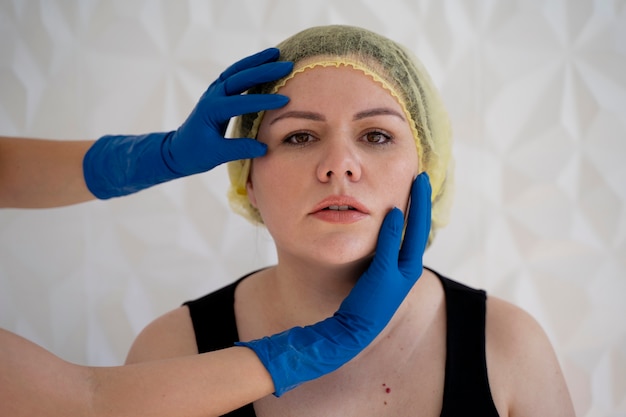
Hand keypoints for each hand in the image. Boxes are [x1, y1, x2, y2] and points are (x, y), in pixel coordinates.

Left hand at [83, 47, 291, 198]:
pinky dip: (249, 66)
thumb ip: (240, 149)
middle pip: (240, 77)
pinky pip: (234, 75)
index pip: (241, 102)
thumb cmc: (196, 154)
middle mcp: (213, 96)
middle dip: (264, 70)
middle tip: (286, 65)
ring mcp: (214, 92)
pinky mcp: (218, 93)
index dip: (263, 101)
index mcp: (211, 110)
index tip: (284, 100)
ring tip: (276, 53)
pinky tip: (263, 62)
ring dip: (256, 61)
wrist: (178, 150)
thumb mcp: (217, 154)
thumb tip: (265, 148)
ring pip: (236, 71)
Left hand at [237, 172, 431, 395]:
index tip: (418, 185)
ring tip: (416, 185)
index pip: (416, 231)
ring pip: (412, 235)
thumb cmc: (360, 300)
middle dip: (422, 201)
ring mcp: (399, 276)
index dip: (419, 207)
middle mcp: (409, 270)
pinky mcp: (384, 280)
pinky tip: (393, 211)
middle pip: (420, 228)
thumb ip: (381, 251)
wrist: (352, 331)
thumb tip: (379, 227)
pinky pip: (390, 250)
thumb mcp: (374, 272)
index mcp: (406, 267)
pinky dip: (393, 231)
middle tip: (422, 177)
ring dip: (415, 209)